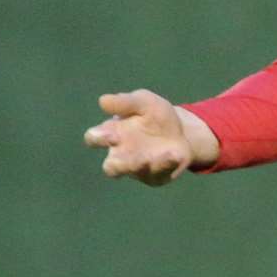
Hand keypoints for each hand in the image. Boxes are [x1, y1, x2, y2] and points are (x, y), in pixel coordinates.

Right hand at [84, 90, 207, 185]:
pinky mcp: (156, 176)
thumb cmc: (153, 115)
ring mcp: (139, 168)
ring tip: (149, 157)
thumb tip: (103, 101)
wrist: (182, 131)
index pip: (94, 138)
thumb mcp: (144, 102)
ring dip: (140, 165)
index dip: (98, 138)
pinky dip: (166, 165)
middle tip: (128, 156)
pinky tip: (174, 155)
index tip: (111, 134)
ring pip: (134, 172)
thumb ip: (125, 102)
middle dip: (116, 163)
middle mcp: (121, 155)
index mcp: (112, 134)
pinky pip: (159, 174)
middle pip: (110, 167)